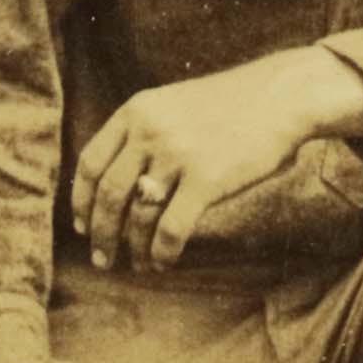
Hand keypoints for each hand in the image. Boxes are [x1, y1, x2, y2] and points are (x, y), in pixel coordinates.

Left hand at [69, 55, 362, 271]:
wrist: (280, 97)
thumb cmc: (231, 105)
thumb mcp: (173, 104)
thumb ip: (144, 133)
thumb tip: (117, 185)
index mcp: (136, 111)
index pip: (91, 162)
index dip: (81, 200)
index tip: (82, 226)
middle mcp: (150, 132)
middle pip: (109, 194)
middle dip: (101, 233)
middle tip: (101, 259)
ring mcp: (177, 156)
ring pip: (138, 215)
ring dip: (132, 248)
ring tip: (137, 265)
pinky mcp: (206, 180)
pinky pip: (171, 229)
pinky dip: (162, 252)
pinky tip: (164, 261)